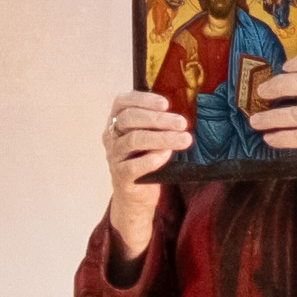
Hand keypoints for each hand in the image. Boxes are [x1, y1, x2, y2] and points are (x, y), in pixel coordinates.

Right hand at [102, 90, 188, 262]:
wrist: (136, 196)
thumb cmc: (145, 160)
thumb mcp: (149, 138)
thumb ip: (157, 124)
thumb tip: (184, 109)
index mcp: (116, 122)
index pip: (122, 102)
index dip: (143, 100)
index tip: (166, 103)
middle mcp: (111, 137)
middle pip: (129, 119)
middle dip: (158, 119)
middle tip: (182, 123)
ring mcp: (114, 156)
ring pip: (134, 140)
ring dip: (162, 138)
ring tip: (185, 139)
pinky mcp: (120, 176)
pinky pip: (134, 165)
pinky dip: (153, 158)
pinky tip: (168, 155)